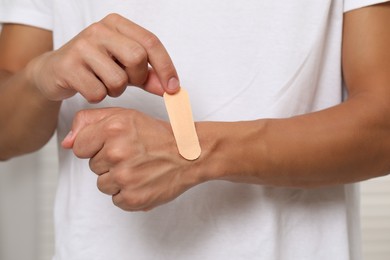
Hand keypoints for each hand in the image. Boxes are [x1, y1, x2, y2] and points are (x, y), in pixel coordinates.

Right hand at [27, 13, 179, 102]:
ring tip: (104, 83)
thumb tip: (171, 88)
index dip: (166, 67)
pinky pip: (98, 92)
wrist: (54, 71)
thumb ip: (148, 75)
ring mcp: (82, 46)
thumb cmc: (95, 67)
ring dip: (116, 90)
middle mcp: (99, 29)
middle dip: (137, 78)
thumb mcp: (124, 67)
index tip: (173, 88)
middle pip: (137, 58)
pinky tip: (88, 87)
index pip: (151, 42)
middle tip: (128, 81)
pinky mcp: (68, 66)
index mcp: (117, 24)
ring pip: (118, 79)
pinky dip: (98, 97)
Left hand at [62, 108, 203, 210]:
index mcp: (112, 129)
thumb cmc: (157, 135)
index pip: (79, 147)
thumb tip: (66, 143)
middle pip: (92, 166)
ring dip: (118, 179)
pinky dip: (128, 193)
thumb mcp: (125, 116)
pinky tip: (143, 181)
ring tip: (139, 168)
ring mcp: (125, 178)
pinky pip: (116, 199)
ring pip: (103, 184)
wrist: (189, 154)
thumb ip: (89, 121)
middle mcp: (117, 153)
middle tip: (133, 155)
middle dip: (109, 161)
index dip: (95, 146)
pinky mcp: (133, 198)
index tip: (114, 144)